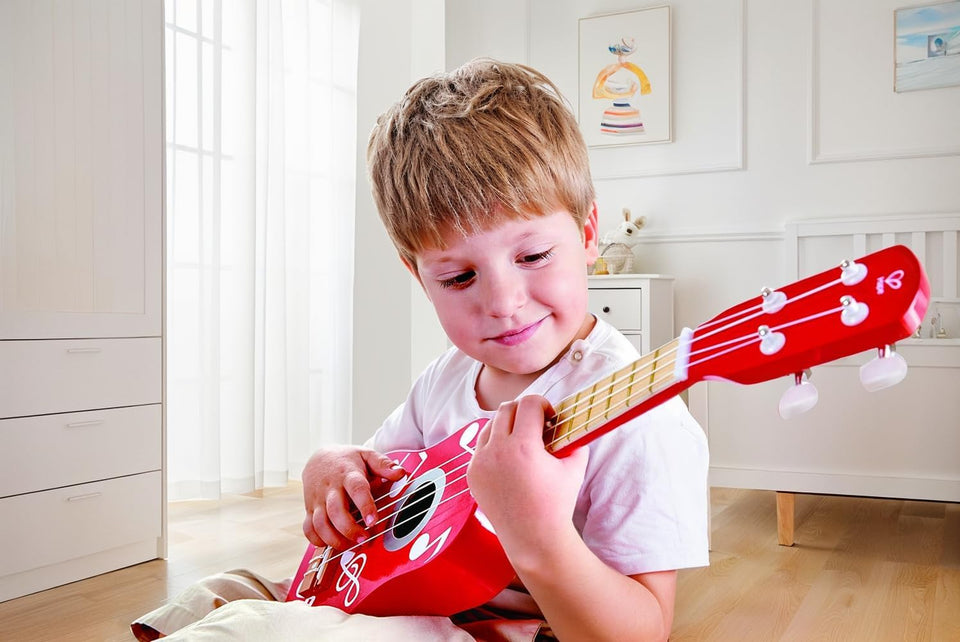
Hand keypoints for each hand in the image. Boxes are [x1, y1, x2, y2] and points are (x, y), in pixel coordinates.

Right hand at [301, 446, 405, 549]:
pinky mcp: (309, 509)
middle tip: (364, 539)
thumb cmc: (347, 460)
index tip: (373, 520)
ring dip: (335, 539)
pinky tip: (332, 544)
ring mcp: (318, 500)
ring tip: (351, 547)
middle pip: (336, 511)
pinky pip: (309, 528)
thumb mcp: (366, 455)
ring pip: (321, 523)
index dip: (365, 505)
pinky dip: (318, 540)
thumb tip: (400, 473)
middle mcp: (331, 488)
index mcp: (348, 474)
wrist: (318, 459)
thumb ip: (383, 464)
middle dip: (349, 529)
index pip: (357, 489)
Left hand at [466, 396, 588, 553]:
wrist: (533, 539)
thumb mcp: (574, 467)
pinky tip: (509, 458)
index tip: (550, 417)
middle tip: (536, 424)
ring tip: (522, 441)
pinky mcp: (472, 474)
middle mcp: (497, 451)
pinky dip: (494, 445)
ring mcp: (480, 463)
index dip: (543, 404)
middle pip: (506, 408)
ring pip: (489, 425)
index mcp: (523, 446)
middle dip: (523, 411)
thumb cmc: (556, 504)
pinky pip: (481, 446)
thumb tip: (573, 422)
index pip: (529, 403)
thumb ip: (574, 439)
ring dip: (506, 425)